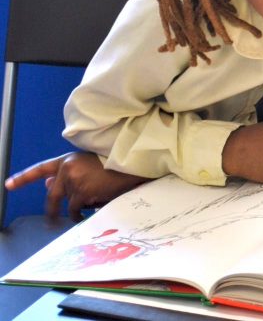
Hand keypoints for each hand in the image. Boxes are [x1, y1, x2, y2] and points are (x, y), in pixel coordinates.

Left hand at [4, 152, 146, 220]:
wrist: (131, 165)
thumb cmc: (113, 166)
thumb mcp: (88, 166)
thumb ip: (67, 176)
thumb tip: (47, 185)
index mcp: (67, 160)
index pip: (41, 169)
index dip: (23, 178)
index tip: (8, 185)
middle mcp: (67, 169)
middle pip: (53, 195)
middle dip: (53, 211)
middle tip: (52, 222)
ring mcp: (73, 180)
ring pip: (69, 203)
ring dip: (79, 207)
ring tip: (93, 204)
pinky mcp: (81, 191)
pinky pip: (76, 209)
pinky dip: (81, 215)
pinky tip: (87, 215)